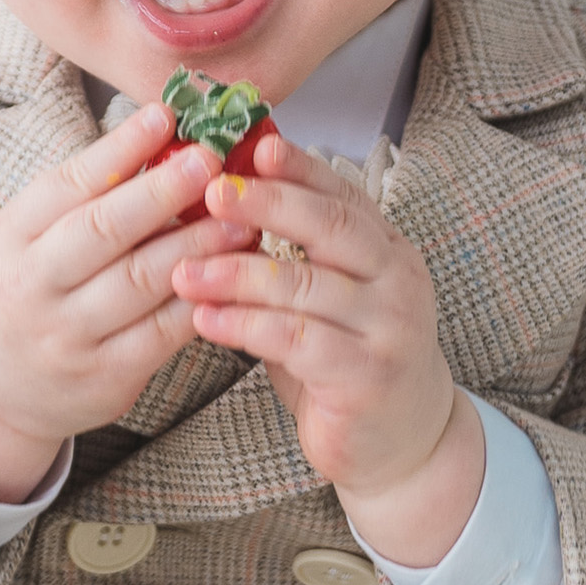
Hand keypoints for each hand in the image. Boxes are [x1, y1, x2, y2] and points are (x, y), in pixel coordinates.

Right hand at [0, 102, 255, 502]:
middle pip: (105, 229)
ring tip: (240, 216)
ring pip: (143, 280)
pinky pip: (163, 331)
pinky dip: (201, 297)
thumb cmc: (21, 294)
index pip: (67, 185)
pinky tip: (231, 272)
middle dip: (164, 189)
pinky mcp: (105, 377)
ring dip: (198, 242)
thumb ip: (78, 200)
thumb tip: (155, 141)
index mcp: (7, 239)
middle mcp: (31, 286)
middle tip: (210, 158)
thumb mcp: (23, 241)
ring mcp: (67, 335)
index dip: (120, 148)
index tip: (165, 115)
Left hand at [170, 137, 484, 566]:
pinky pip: (297, 341)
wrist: (401, 440)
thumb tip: (227, 188)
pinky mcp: (366, 377)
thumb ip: (293, 249)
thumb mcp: (326, 294)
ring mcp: (387, 328)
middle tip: (211, 192)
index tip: (249, 144)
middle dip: (268, 204)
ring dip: (237, 274)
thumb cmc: (346, 355)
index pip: (340, 194)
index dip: (297, 167)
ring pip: (306, 286)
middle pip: (330, 227)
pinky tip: (204, 321)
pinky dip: (245, 327)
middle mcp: (396, 279)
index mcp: (385, 248)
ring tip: (184, 270)